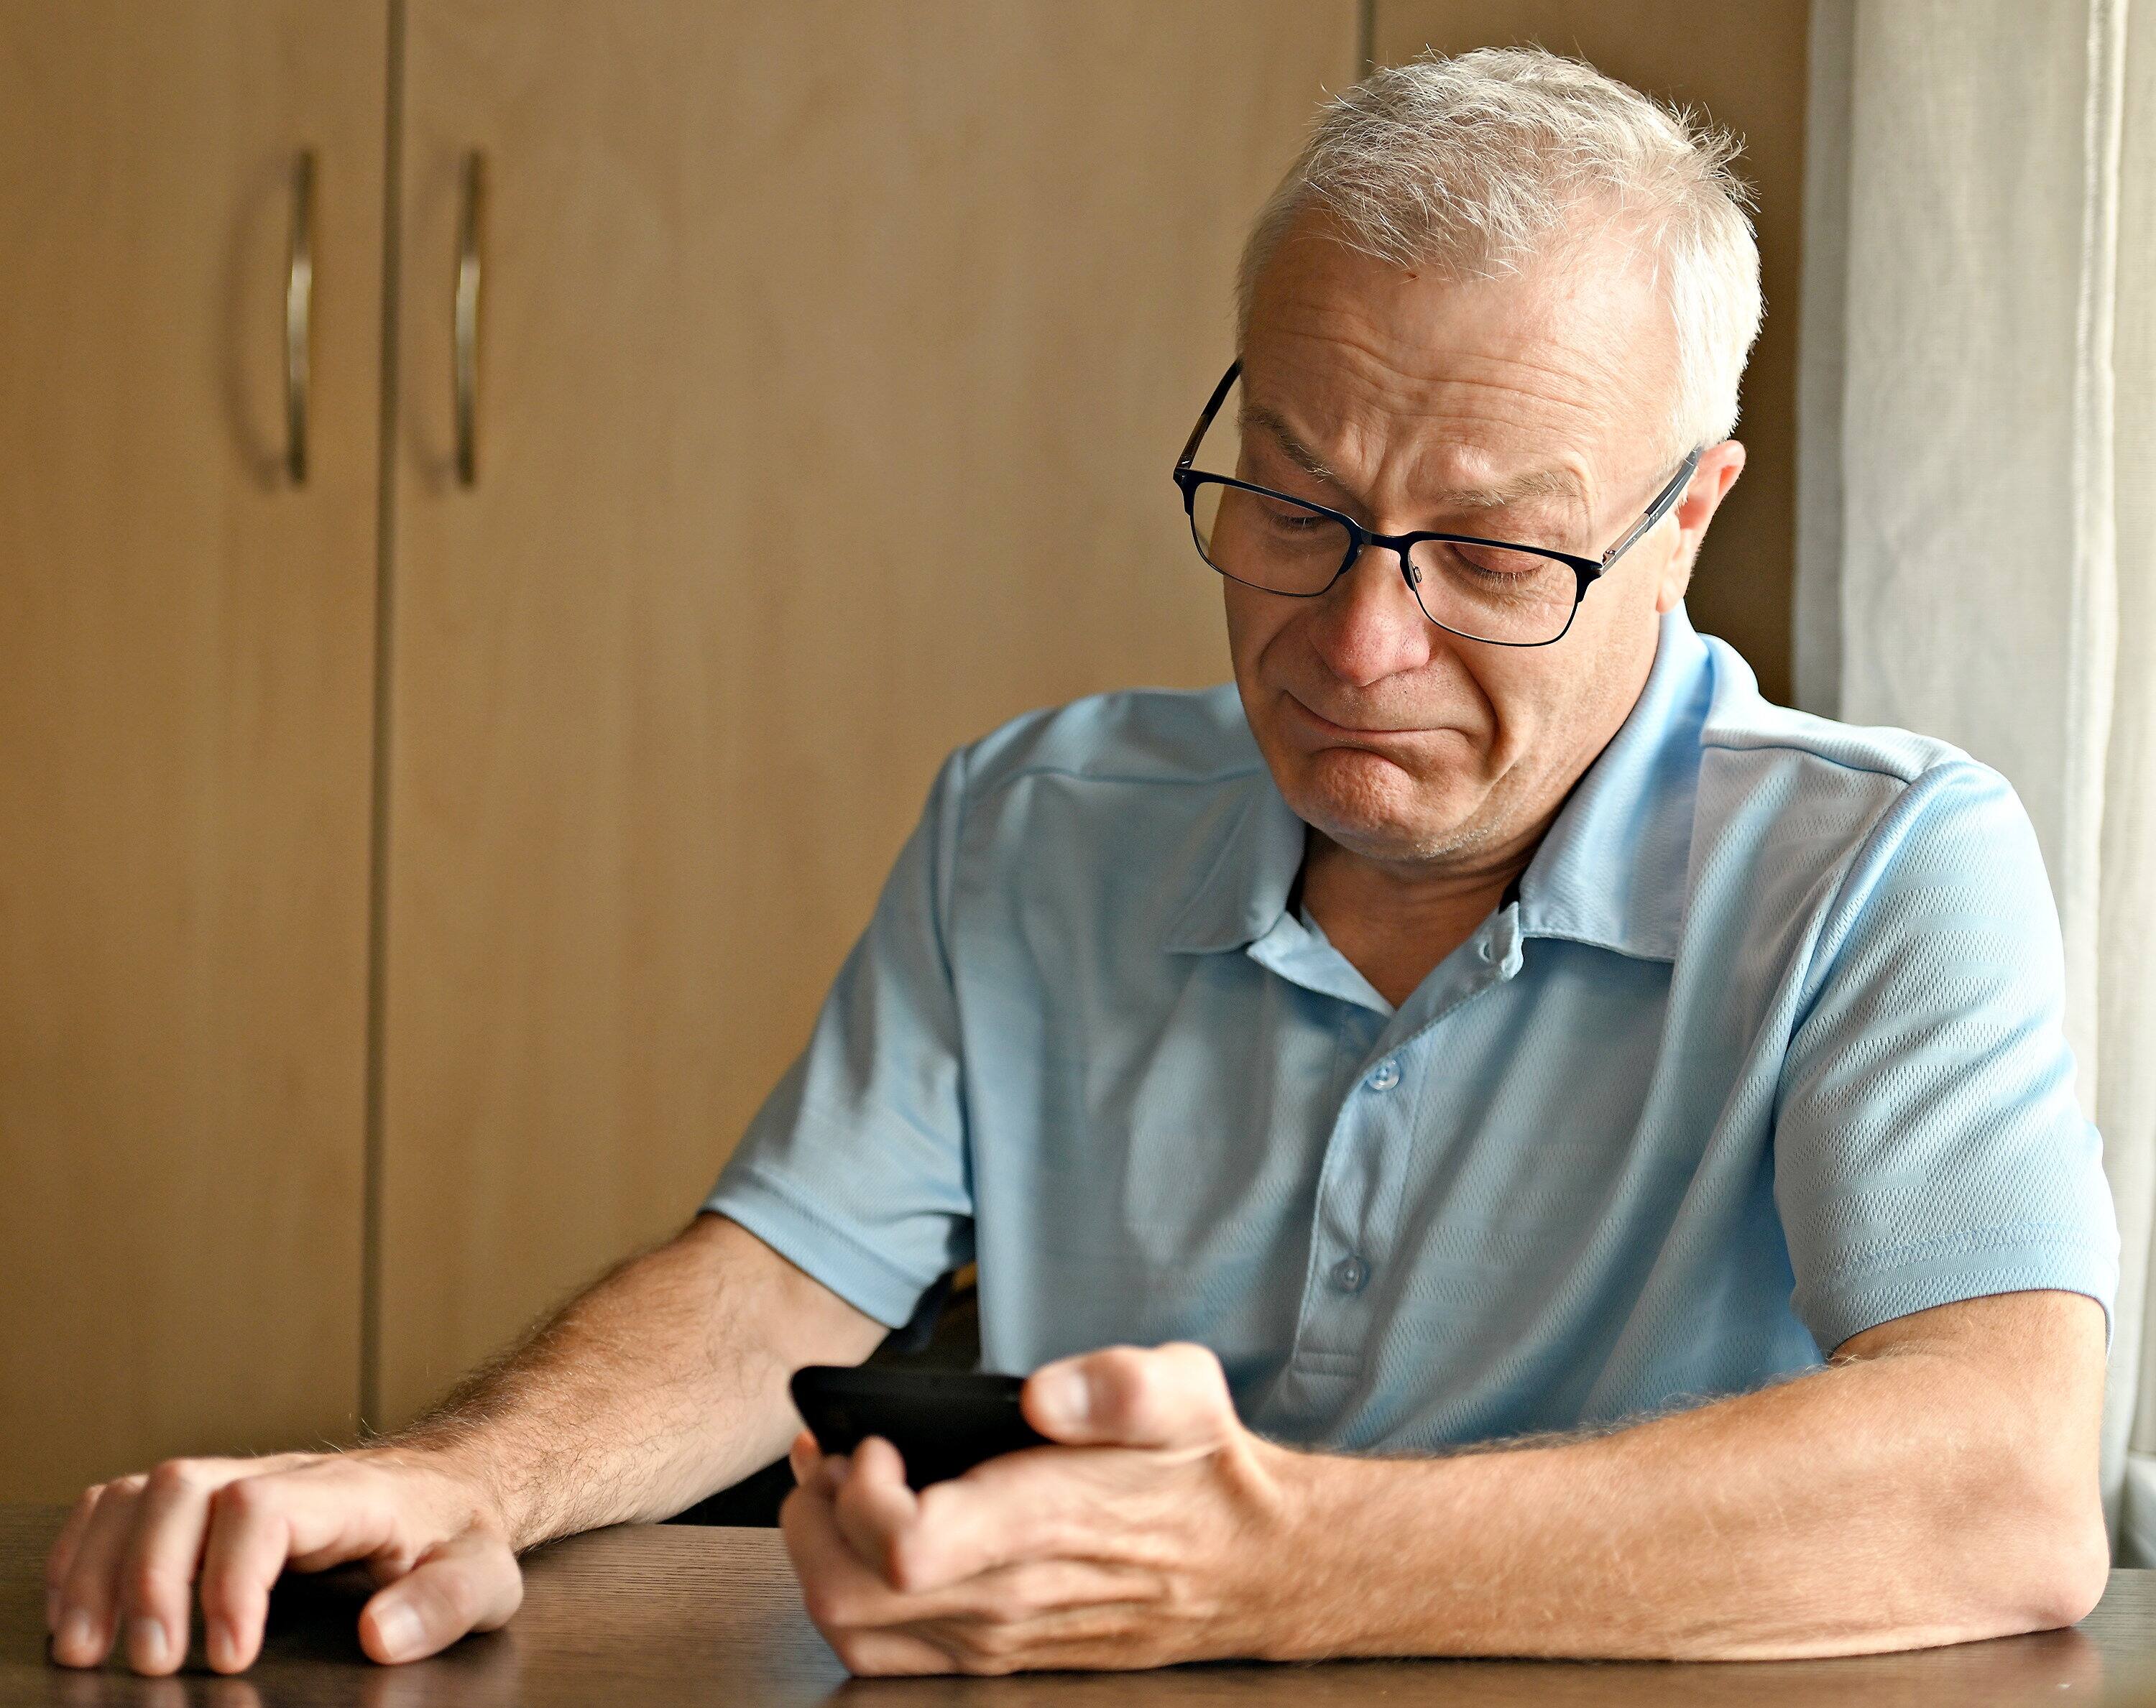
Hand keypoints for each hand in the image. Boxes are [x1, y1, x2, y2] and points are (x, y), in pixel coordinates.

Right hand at [44, 1446, 521, 1674]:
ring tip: (89, 1650)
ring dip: (101, 1566)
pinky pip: (128, 1502)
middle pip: (184, 1488)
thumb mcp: (485, 1575)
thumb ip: (444, 1603)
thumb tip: (379, 1635)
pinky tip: (78, 1607)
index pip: (263, 1508)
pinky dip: (89, 1550)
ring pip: (144, 1491)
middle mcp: (285, 1476)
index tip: (231, 1657)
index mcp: (350, 1494)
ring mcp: (241, 1483)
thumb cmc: (459, 1535)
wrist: (452, 1487)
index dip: (230, 1580)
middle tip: (152, 1664)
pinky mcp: (212, 1502)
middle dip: (149, 1578)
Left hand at [778, 1342, 1304, 1673]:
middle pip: (846, 1595)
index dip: (860, 1494)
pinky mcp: (991, 1655)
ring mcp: (994, 1637)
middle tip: (834, 1457)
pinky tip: (869, 1533)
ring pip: (851, 1629)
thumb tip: (1045, 1394)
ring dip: (819, 1556)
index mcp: (1041, 1526)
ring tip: (839, 1487)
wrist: (1250, 1565)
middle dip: (811, 1520)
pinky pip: (884, 1651)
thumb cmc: (1202, 1469)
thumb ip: (1119, 1385)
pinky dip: (848, 1595)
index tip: (875, 1440)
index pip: (904, 1547)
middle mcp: (1008, 1597)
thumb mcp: (1185, 1392)